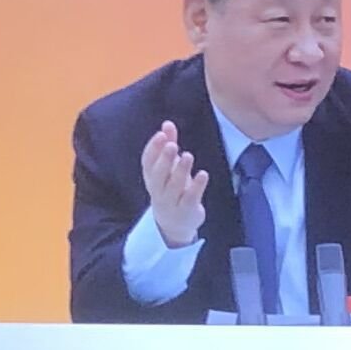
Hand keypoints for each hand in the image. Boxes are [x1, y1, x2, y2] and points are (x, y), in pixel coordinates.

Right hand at [141, 121, 209, 249]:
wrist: (173, 226)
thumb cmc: (171, 190)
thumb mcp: (169, 167)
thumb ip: (169, 144)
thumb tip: (167, 123)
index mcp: (151, 178)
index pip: (147, 162)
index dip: (153, 149)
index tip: (162, 134)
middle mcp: (158, 191)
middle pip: (158, 175)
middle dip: (164, 159)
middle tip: (172, 145)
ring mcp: (172, 202)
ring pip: (174, 187)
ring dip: (181, 171)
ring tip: (188, 156)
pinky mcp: (187, 210)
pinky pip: (191, 198)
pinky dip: (197, 186)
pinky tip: (203, 174)